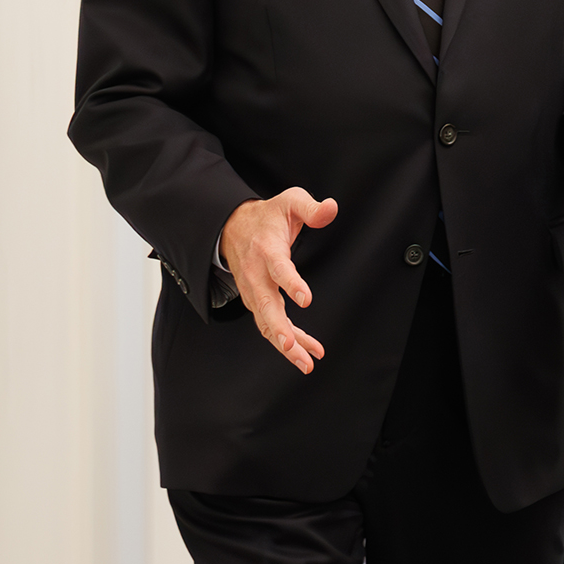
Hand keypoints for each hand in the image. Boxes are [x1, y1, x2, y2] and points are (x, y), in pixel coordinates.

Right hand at [219, 187, 338, 374]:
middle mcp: (257, 275)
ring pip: (266, 323)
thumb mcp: (290, 201)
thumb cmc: (268, 217)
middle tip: (291, 345)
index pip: (279, 269)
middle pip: (266, 306)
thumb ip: (311, 207)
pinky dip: (288, 343)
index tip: (306, 299)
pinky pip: (270, 326)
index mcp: (267, 250)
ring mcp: (254, 292)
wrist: (232, 228)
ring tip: (306, 363)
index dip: (292, 283)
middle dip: (279, 328)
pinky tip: (307, 354)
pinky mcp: (257, 302)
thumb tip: (331, 208)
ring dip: (285, 345)